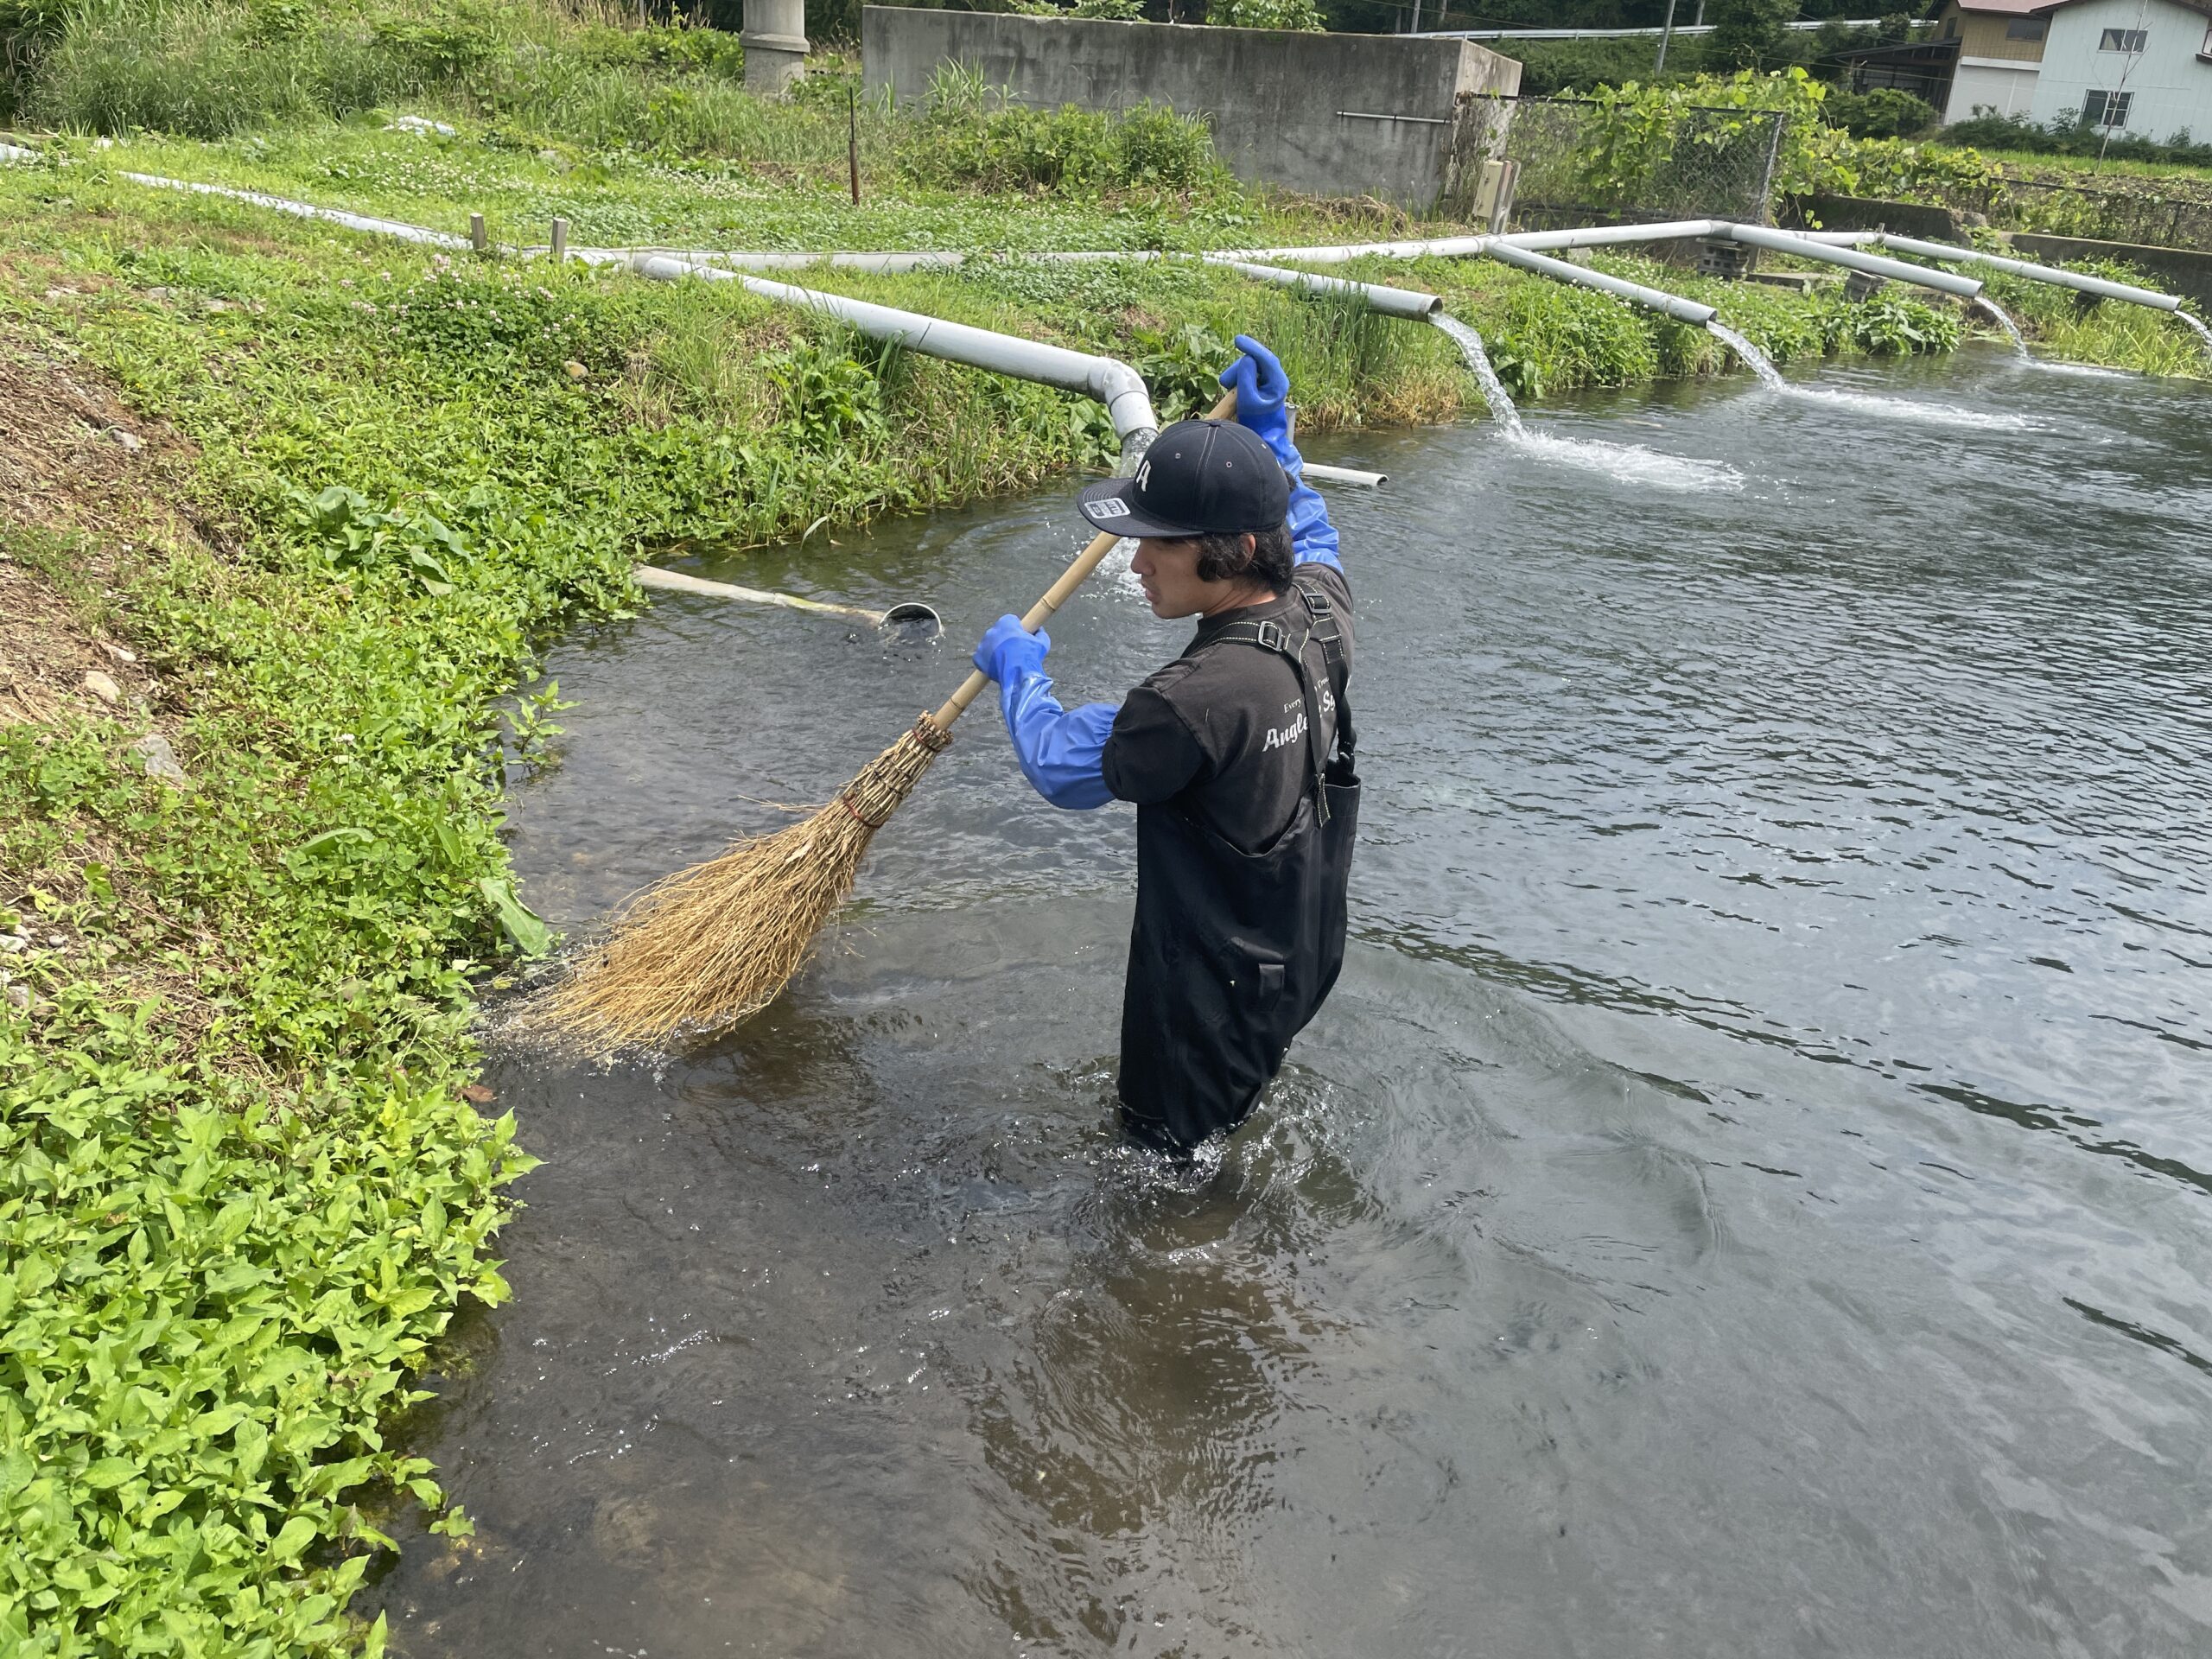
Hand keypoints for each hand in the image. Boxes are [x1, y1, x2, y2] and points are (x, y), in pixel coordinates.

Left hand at [974, 613, 1049, 684]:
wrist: (1018, 673)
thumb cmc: (1030, 656)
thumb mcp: (1042, 642)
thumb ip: (1040, 634)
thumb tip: (1039, 631)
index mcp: (1006, 622)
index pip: (1010, 621)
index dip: (1016, 630)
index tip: (1021, 638)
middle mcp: (992, 630)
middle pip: (998, 633)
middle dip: (1005, 641)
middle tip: (1014, 652)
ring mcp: (983, 644)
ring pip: (989, 645)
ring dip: (996, 651)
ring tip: (1006, 661)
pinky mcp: (977, 657)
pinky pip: (982, 658)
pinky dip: (987, 662)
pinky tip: (997, 667)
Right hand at [1218, 333, 1290, 453]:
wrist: (1259, 435)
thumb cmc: (1255, 423)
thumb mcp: (1248, 402)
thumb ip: (1246, 380)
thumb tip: (1247, 359)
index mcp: (1278, 383)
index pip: (1267, 359)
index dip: (1253, 348)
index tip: (1238, 340)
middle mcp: (1275, 378)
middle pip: (1255, 360)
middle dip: (1238, 368)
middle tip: (1225, 382)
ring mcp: (1267, 379)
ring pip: (1248, 365)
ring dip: (1235, 373)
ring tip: (1227, 387)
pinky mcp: (1258, 381)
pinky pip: (1246, 371)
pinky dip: (1236, 377)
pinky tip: (1232, 387)